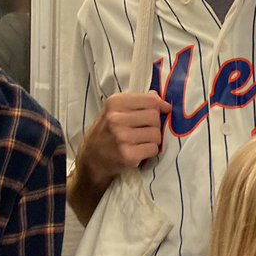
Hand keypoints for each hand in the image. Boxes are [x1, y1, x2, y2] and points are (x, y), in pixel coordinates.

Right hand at [68, 91, 169, 222]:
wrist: (92, 158)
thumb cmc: (106, 131)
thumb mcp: (115, 110)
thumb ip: (136, 102)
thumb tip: (159, 97)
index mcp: (114, 103)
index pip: (150, 100)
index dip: (160, 106)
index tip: (163, 110)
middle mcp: (116, 119)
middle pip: (154, 117)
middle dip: (154, 124)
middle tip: (145, 130)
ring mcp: (122, 137)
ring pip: (156, 134)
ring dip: (153, 139)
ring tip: (141, 141)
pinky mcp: (128, 155)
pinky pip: (153, 149)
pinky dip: (150, 151)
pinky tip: (140, 151)